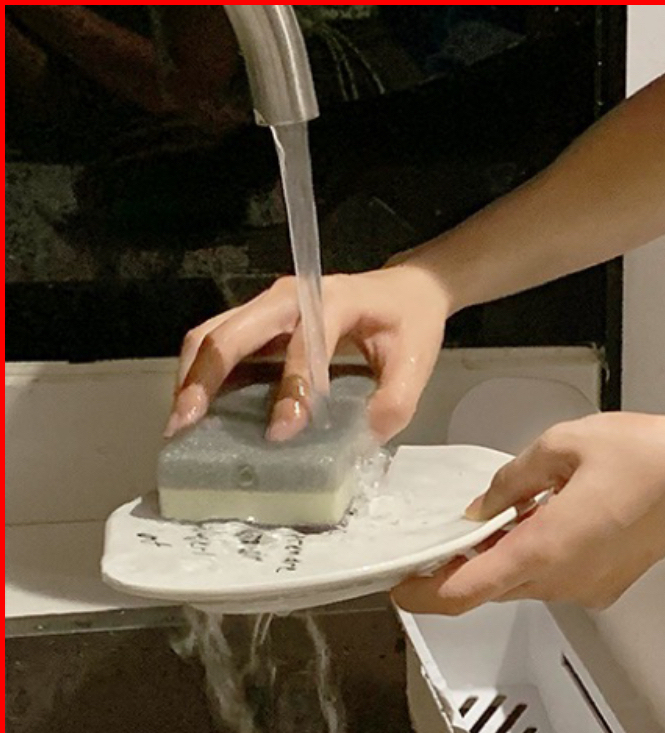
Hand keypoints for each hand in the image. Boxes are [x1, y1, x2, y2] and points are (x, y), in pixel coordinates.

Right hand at [167, 260, 451, 441]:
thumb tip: (361, 439)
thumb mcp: (417, 364)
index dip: (292, 390)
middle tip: (186, 424)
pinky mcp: (260, 321)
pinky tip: (195, 408)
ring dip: (192, 375)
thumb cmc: (410, 324)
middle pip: (233, 331)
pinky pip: (219, 342)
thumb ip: (393, 402)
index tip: (281, 433)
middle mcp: (291, 296)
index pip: (304, 345)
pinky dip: (201, 373)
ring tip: (180, 422)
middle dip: (206, 377)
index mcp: (334, 300)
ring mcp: (269, 306)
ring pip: (214, 333)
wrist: (406, 292)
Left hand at [390, 412, 664, 613]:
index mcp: (543, 550)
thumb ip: (511, 481)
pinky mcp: (606, 586)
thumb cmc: (645, 454)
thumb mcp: (562, 446)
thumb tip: (481, 509)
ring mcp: (586, 589)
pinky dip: (537, 557)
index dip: (423, 594)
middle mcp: (561, 582)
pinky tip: (549, 519)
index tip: (398, 584)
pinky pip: (555, 580)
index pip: (463, 592)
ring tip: (510, 511)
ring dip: (502, 557)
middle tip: (451, 530)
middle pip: (490, 588)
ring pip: (523, 584)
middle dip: (463, 565)